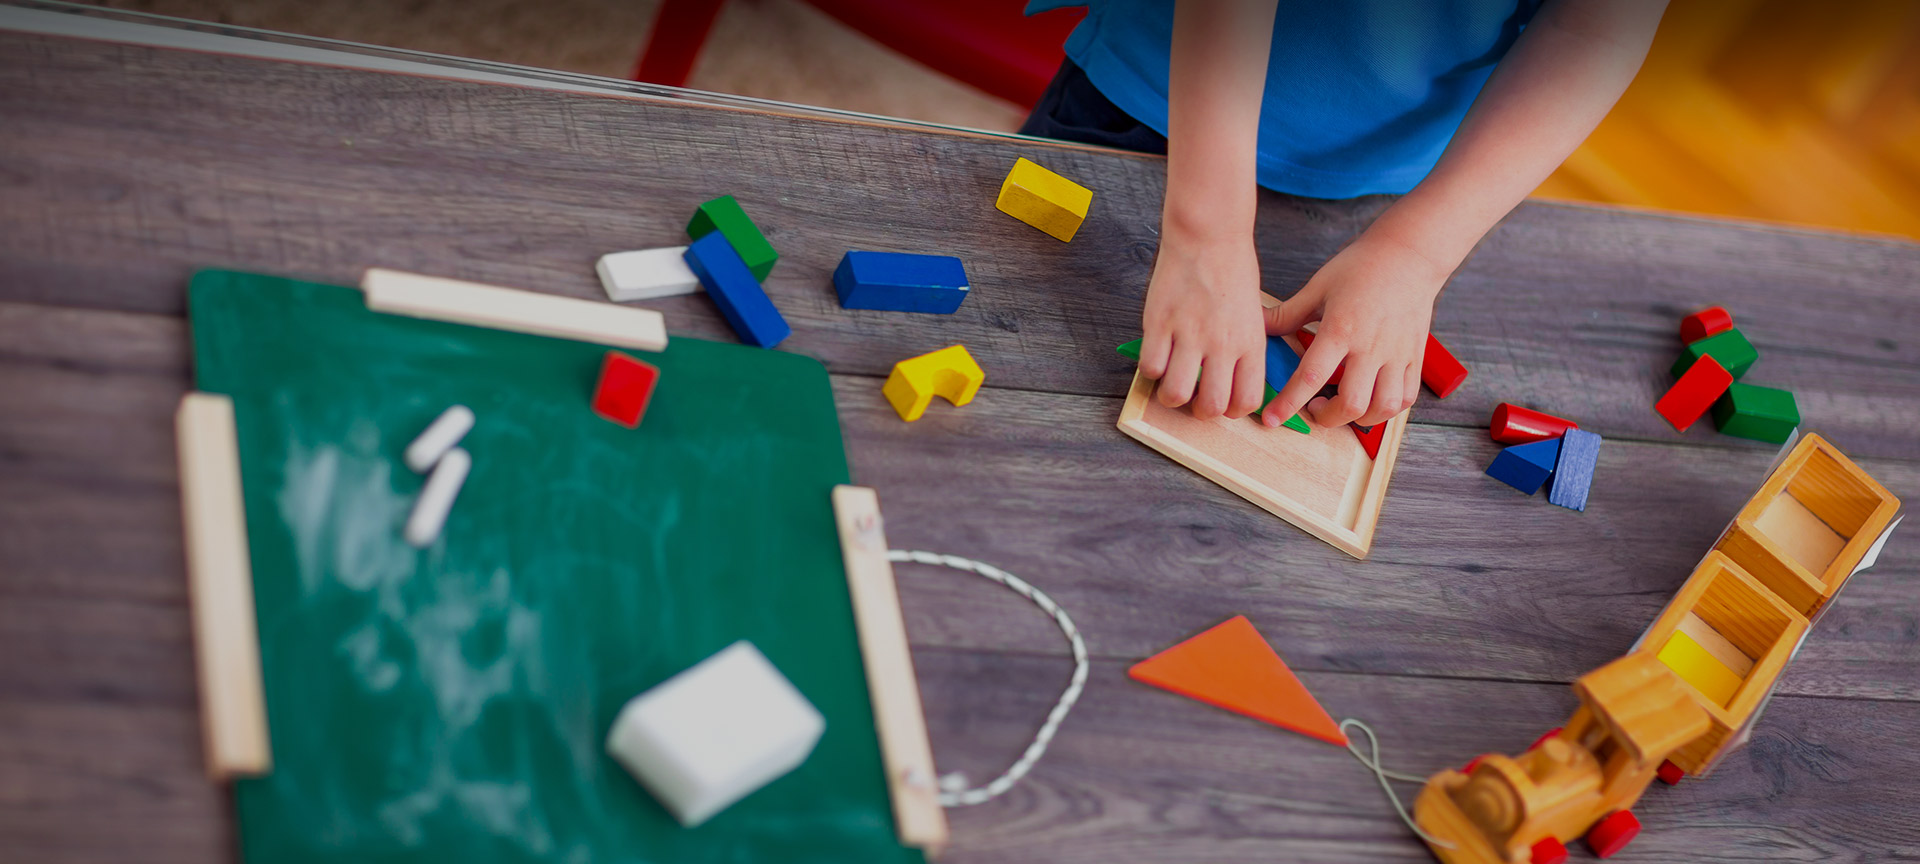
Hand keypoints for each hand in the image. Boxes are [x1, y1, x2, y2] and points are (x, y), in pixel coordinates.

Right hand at [1136, 224, 1268, 419]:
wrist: (1209, 235)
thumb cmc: (1233, 271)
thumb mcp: (1254, 314)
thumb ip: (1245, 348)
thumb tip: (1234, 380)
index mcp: (1250, 343)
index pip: (1245, 401)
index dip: (1230, 410)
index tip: (1221, 401)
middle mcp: (1222, 344)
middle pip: (1210, 406)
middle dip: (1199, 411)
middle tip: (1193, 396)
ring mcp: (1189, 334)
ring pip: (1176, 393)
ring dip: (1171, 396)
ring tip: (1170, 382)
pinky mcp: (1160, 323)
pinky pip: (1150, 367)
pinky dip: (1151, 369)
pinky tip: (1157, 355)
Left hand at [1260, 233, 1443, 427]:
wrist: (1410, 254)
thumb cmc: (1361, 267)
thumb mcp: (1318, 287)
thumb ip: (1287, 314)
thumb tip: (1256, 326)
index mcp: (1341, 329)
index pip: (1310, 376)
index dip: (1288, 403)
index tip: (1271, 419)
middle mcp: (1370, 346)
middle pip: (1351, 403)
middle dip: (1327, 418)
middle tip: (1315, 408)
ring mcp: (1396, 354)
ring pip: (1383, 407)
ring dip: (1359, 419)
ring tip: (1344, 408)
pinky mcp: (1415, 356)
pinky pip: (1406, 397)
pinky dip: (1387, 409)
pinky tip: (1371, 400)